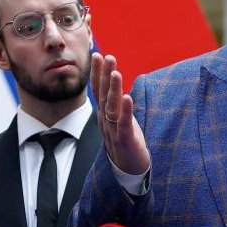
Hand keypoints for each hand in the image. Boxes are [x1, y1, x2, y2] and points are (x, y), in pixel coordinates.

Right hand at [92, 52, 149, 174]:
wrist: (128, 171)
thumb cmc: (125, 141)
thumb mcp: (119, 119)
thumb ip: (115, 102)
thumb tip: (113, 82)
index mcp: (105, 114)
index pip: (100, 90)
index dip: (98, 73)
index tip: (97, 54)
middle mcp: (106, 120)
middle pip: (104, 94)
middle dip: (105, 75)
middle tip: (107, 56)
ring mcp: (114, 130)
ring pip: (112, 107)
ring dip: (114, 89)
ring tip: (116, 73)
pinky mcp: (125, 140)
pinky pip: (124, 123)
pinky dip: (125, 110)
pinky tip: (127, 98)